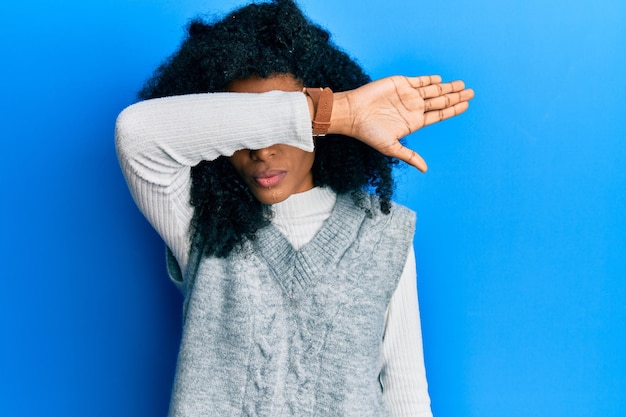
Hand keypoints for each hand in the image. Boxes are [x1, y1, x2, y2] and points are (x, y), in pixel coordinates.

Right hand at [330, 75, 473, 171]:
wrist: (352, 113)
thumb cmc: (369, 132)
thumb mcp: (391, 147)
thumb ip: (409, 156)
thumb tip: (425, 170)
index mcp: (414, 122)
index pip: (439, 115)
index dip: (453, 110)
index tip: (466, 105)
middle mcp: (413, 108)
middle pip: (440, 101)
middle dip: (455, 97)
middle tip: (471, 92)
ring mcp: (408, 95)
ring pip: (433, 90)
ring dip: (447, 87)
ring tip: (462, 84)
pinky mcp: (400, 84)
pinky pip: (419, 81)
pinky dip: (430, 80)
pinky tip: (441, 79)